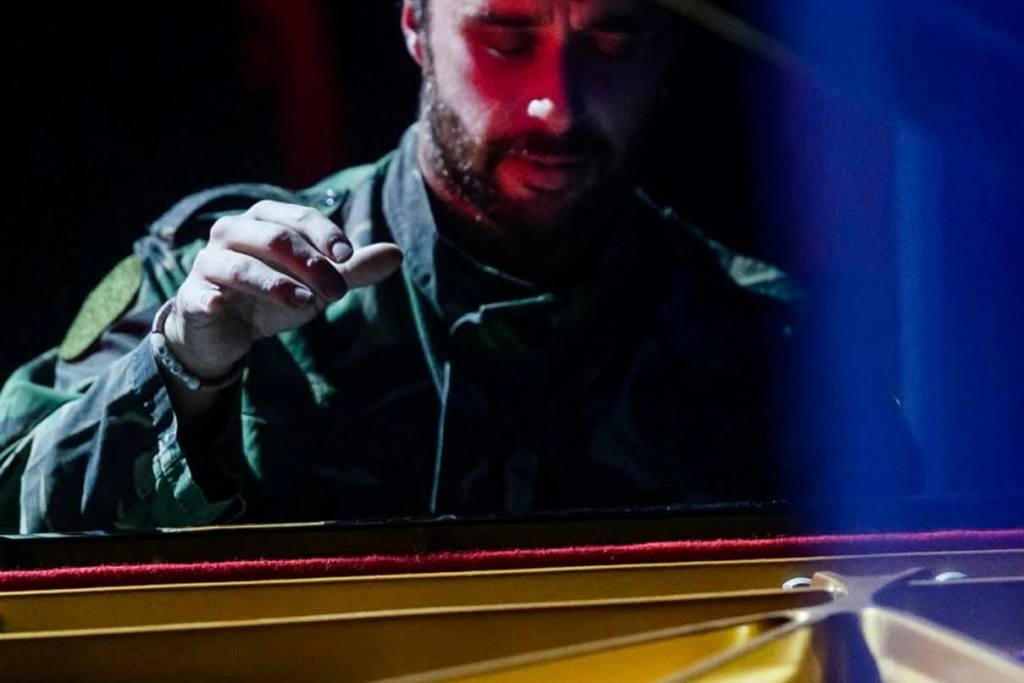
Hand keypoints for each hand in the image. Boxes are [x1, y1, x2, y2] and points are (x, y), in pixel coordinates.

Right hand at [164, 200, 402, 378]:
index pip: (299, 217)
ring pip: (240, 265)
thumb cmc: (274, 296)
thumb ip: (353, 270)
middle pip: (273, 237)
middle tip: (337, 292)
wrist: (226, 332)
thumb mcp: (317, 283)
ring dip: (276, 284)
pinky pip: (200, 293)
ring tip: (308, 304)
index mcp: (265, 220)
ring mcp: (208, 263)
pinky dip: (212, 298)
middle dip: (310, 264)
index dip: (326, 235)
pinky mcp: (191, 296)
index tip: (349, 258)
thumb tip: (397, 254)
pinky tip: (224, 306)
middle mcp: (232, 233)